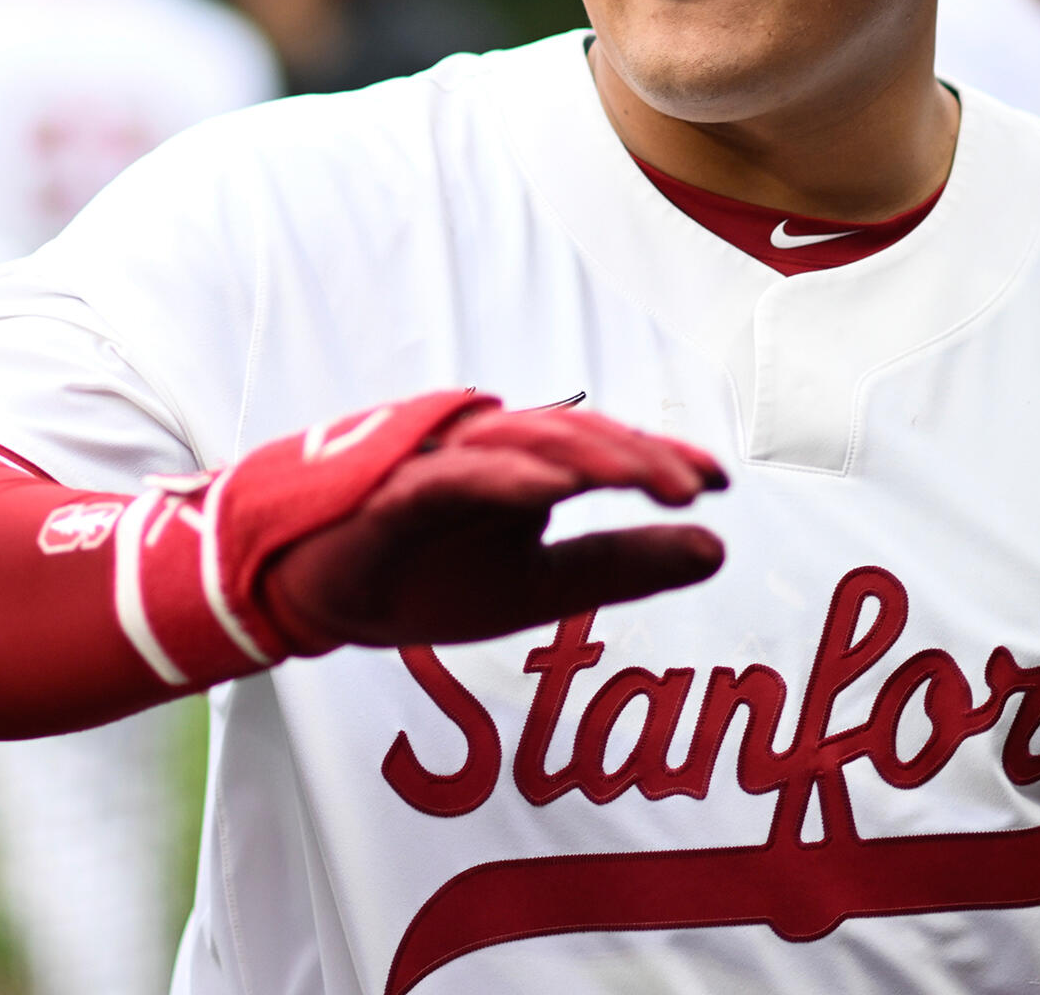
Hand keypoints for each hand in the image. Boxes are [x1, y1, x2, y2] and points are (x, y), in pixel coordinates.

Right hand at [258, 401, 725, 650]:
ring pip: (520, 443)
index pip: (606, 453)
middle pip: (574, 438)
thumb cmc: (426, 579)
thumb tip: (717, 548)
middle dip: (635, 458)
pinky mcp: (395, 492)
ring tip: (634, 477)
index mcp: (529, 473)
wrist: (320, 600)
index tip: (719, 484)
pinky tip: (547, 492)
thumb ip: (623, 563)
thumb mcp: (542, 586)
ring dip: (581, 455)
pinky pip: (453, 478)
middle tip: (692, 487)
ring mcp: (442, 464)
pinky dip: (501, 479)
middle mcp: (492, 454)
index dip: (662, 462)